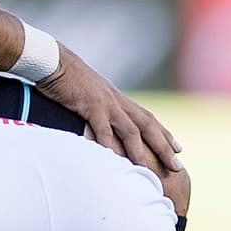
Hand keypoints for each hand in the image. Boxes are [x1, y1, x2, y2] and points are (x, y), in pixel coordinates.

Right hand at [38, 43, 180, 170]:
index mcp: (116, 97)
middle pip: (147, 124)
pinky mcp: (90, 104)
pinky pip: (103, 128)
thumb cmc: (65, 76)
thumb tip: (96, 121)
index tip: (178, 148)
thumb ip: (95, 106)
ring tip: (149, 171)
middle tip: (176, 166)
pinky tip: (115, 160)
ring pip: (130, 130)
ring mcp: (105, 102)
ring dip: (141, 151)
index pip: (146, 116)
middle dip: (163, 145)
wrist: (52, 60)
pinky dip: (110, 145)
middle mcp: (116, 99)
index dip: (163, 132)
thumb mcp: (86, 91)